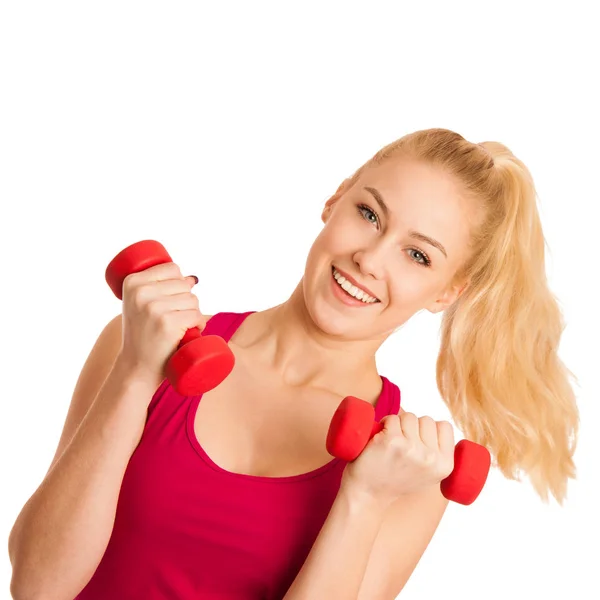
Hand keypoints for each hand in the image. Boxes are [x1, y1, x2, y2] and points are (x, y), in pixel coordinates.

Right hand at [115, 262, 206, 390]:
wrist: (136, 367)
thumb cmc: (143, 335)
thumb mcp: (140, 306)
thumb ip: (160, 288)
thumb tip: (192, 278)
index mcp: (132, 282)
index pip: (172, 268)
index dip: (179, 283)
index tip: (170, 300)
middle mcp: (141, 292)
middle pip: (184, 285)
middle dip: (187, 301)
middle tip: (174, 319)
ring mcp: (154, 308)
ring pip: (193, 300)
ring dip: (194, 314)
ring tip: (180, 327)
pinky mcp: (168, 323)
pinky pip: (197, 315)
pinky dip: (199, 325)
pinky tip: (189, 334)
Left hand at [340, 411, 454, 508]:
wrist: (368, 495)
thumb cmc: (395, 480)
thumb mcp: (428, 473)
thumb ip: (437, 453)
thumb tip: (439, 425)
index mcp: (445, 465)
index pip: (445, 426)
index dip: (429, 429)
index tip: (418, 440)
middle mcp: (431, 458)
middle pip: (427, 420)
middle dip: (413, 426)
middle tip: (402, 444)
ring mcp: (411, 448)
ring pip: (409, 416)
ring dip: (398, 424)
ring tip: (391, 442)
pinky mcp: (392, 440)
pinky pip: (392, 418)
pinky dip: (385, 423)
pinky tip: (381, 439)